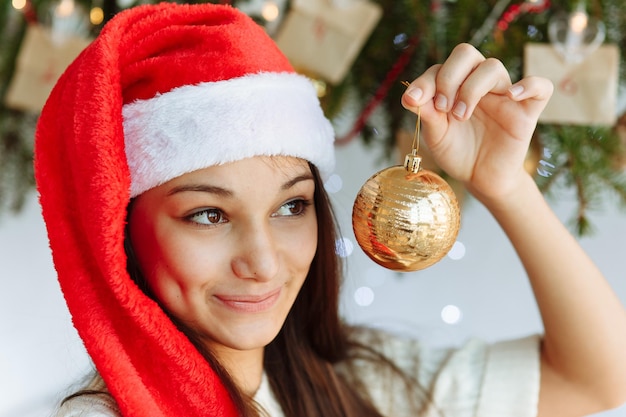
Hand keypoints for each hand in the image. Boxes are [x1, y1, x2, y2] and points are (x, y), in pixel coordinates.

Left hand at [401, 43, 552, 203]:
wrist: (480, 178)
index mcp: (454, 85)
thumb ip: (426, 114)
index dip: (425, 81)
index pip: (440, 67)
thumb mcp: (435, 136)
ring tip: (460, 116)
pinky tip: (511, 96)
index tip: (414, 102)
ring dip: (472, 88)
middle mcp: (478, 84)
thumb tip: (409, 96)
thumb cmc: (457, 152)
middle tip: (443, 107)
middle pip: (466, 54)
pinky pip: (541, 87)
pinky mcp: (526, 112)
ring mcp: (503, 95)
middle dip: (449, 76)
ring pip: (493, 67)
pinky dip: (529, 85)